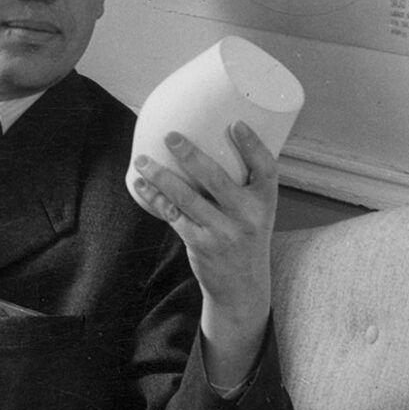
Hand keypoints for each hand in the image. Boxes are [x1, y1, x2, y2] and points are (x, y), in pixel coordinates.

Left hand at [131, 122, 277, 387]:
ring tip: (142, 160)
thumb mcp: (256, 214)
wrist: (243, 286)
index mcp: (266, 202)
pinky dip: (156, 199)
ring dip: (161, 176)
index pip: (266, 168)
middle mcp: (248, 216)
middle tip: (170, 136)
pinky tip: (143, 186)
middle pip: (217, 178)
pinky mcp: (202, 244)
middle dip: (190, 154)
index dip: (253, 144)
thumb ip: (240, 188)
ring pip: (187, 197)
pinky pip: (174, 216)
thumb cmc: (244, 238)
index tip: (236, 123)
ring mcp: (224, 231)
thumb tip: (202, 151)